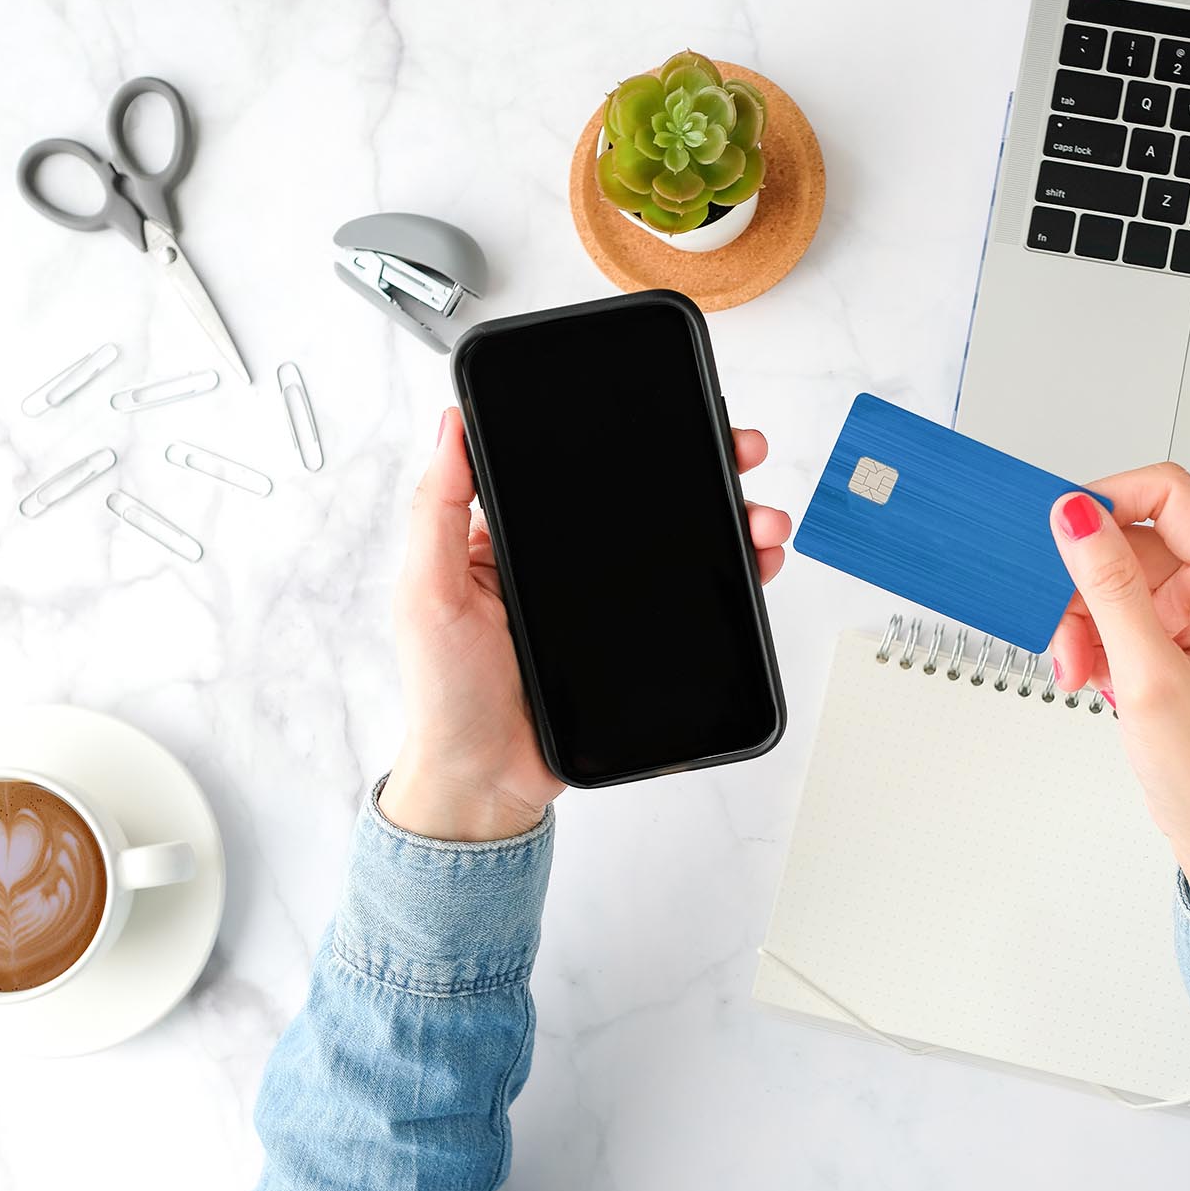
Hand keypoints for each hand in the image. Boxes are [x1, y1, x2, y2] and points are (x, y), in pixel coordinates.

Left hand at [379, 407, 792, 841]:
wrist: (487, 781)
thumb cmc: (445, 693)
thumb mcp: (428, 592)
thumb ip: (438, 510)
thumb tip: (450, 427)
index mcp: (515, 535)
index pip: (581, 470)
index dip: (629, 436)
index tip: (673, 410)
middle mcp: (568, 562)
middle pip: (648, 500)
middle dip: (705, 471)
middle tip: (740, 454)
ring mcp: (607, 603)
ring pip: (683, 547)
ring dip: (732, 524)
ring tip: (762, 522)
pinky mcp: (639, 641)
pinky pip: (693, 604)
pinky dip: (733, 582)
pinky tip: (756, 568)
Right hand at [1046, 463, 1189, 941]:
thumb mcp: (1148, 676)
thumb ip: (1109, 588)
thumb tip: (1075, 515)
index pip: (1168, 492)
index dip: (1106, 500)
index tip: (1056, 534)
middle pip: (1132, 539)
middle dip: (1084, 585)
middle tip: (1061, 637)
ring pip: (1115, 578)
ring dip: (1081, 621)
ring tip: (1075, 673)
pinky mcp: (1177, 638)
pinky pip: (1118, 613)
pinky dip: (1093, 642)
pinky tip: (1092, 681)